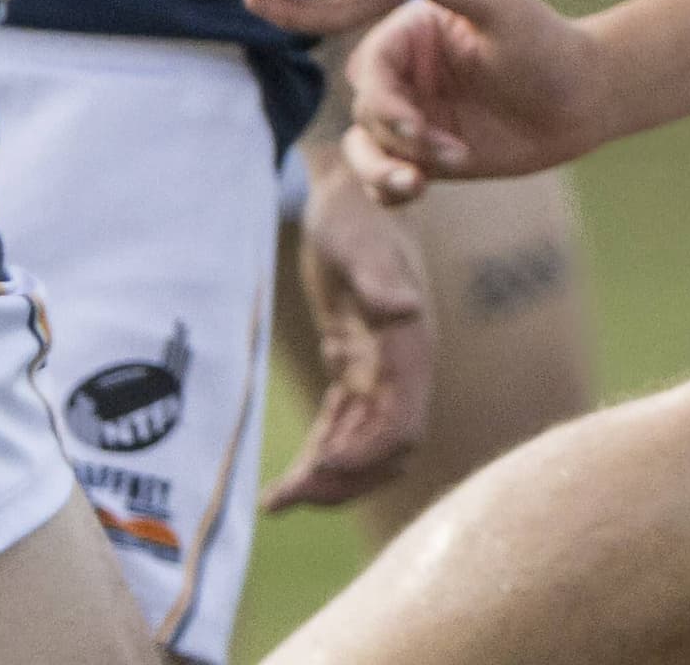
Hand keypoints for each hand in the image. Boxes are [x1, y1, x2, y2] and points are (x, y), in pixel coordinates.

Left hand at [265, 141, 433, 510]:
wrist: (350, 190)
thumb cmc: (352, 215)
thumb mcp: (360, 242)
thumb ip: (382, 278)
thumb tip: (404, 312)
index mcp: (411, 343)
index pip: (402, 423)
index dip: (364, 456)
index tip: (316, 470)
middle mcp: (404, 362)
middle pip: (388, 446)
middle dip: (345, 479)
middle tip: (286, 498)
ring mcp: (383, 365)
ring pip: (368, 442)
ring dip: (332, 476)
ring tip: (278, 500)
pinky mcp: (358, 362)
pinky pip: (348, 424)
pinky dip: (324, 453)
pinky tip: (288, 476)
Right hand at [340, 0, 621, 203]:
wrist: (588, 97)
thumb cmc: (549, 43)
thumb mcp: (499, 7)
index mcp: (412, 33)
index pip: (372, 68)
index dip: (384, 101)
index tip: (416, 125)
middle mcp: (406, 73)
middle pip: (366, 112)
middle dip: (397, 139)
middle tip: (449, 153)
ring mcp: (414, 114)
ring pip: (365, 148)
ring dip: (378, 171)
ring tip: (412, 186)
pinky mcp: (426, 152)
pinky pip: (386, 175)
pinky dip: (388, 188)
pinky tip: (413, 192)